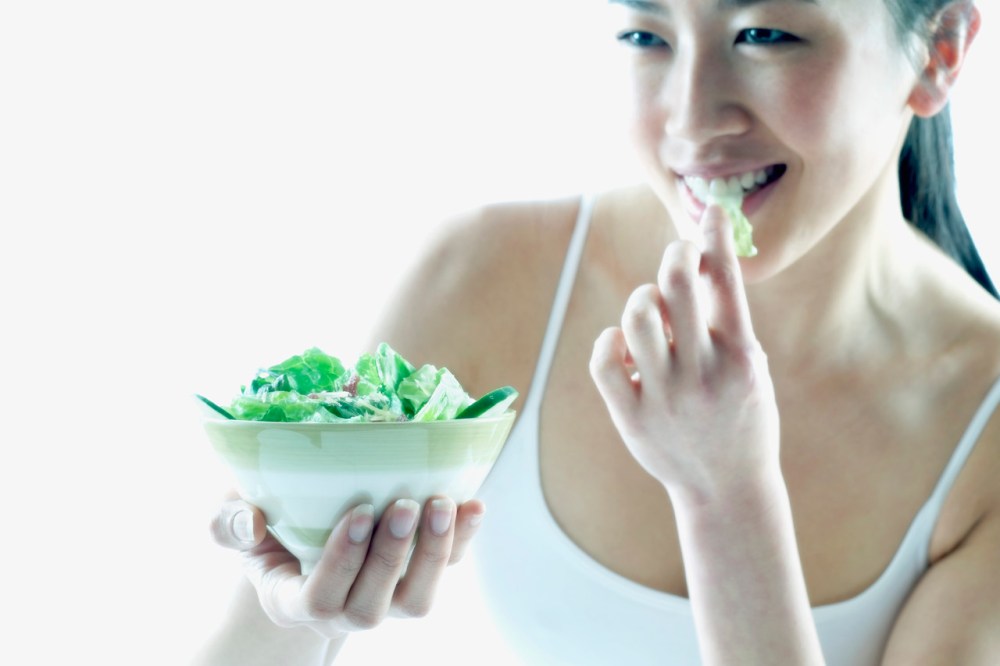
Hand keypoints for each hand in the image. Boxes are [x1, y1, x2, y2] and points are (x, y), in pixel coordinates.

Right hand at [209, 493, 484, 638]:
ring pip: (417, 599)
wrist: (301, 534)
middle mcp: (346, 610)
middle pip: (373, 605)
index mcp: (296, 601)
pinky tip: (473, 503)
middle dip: (392, 556)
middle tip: (404, 504)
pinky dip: (464, 539)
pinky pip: (447, 569)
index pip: (321, 598)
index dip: (343, 560)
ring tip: (441, 503)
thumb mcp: (231, 521)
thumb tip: (252, 523)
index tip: (359, 512)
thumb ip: (227, 523)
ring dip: (434, 553)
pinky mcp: (417, 576)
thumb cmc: (265, 527)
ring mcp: (387, 598)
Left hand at [589, 205, 779, 501]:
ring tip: (654, 312)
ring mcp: (664, 396)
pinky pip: (605, 357)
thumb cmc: (740, 416)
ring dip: (644, 299)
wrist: (727, 487)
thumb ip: (727, 321)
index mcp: (740, 358)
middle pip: (676, 286)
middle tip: (678, 255)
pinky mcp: (631, 416)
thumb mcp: (750, 367)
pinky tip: (625, 345)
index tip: (710, 212)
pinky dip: (611, 339)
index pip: (726, 282)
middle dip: (675, 255)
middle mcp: (702, 373)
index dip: (715, 238)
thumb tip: (703, 258)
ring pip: (636, 315)